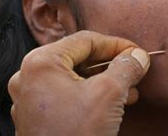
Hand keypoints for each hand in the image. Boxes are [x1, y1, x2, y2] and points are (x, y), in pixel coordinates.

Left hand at [8, 31, 149, 135]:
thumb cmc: (78, 134)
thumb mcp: (109, 93)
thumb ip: (126, 67)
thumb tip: (138, 56)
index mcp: (40, 62)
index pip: (86, 40)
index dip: (117, 45)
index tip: (137, 53)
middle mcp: (28, 77)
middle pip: (79, 58)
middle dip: (111, 65)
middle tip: (134, 70)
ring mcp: (30, 98)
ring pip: (74, 77)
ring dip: (104, 81)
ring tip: (129, 90)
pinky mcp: (36, 117)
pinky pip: (67, 95)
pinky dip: (90, 95)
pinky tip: (114, 104)